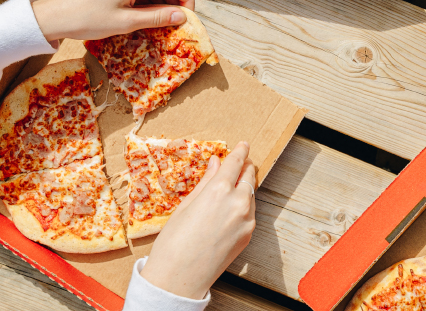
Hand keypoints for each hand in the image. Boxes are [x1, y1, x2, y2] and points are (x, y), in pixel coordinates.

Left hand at [31, 0, 194, 42]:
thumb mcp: (127, 22)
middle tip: (176, 23)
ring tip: (159, 22)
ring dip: (160, 0)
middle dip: (174, 1)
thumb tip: (182, 16)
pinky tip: (143, 14)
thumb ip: (158, 17)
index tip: (188, 17)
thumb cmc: (87, 19)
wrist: (53, 15)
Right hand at [140, 142, 255, 299]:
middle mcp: (238, 203)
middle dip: (245, 166)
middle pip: (249, 175)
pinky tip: (230, 208)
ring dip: (245, 186)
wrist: (179, 280)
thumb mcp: (186, 206)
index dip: (240, 151)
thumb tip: (215, 164)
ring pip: (251, 193)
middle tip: (239, 162)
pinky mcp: (248, 235)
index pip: (236, 163)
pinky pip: (250, 212)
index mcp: (219, 191)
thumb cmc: (174, 242)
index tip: (243, 145)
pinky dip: (244, 204)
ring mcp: (246, 220)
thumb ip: (206, 182)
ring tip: (231, 186)